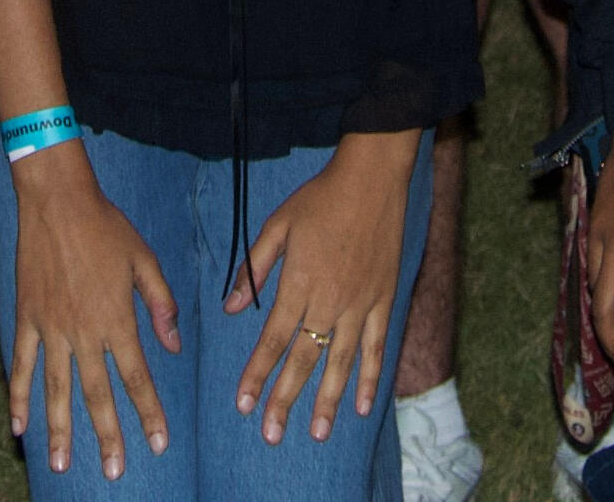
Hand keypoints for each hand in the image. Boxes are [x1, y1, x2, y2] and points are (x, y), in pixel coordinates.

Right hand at [8, 143, 181, 477]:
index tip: (159, 442)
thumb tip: (173, 346)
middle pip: (96, 395)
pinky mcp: (26, 318)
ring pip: (57, 389)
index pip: (136, 377)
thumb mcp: (145, 260)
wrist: (57, 200)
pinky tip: (19, 426)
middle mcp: (83, 331)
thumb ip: (161, 305)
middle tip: (113, 471)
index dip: (149, 412)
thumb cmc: (106, 227)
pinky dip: (19, 396)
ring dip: (60, 429)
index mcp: (117, 319)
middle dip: (108, 436)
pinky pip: (22, 365)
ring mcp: (51, 328)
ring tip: (61, 464)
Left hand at [228, 130, 420, 445]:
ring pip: (340, 362)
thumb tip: (230, 306)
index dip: (256, 373)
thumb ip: (254, 268)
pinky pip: (376, 347)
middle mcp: (329, 301)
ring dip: (327, 400)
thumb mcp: (277, 225)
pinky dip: (370, 378)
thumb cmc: (320, 199)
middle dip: (285, 399)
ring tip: (316, 432)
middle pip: (303, 360)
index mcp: (299, 283)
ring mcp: (359, 304)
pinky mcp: (383, 301)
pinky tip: (364, 406)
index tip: (242, 403)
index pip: (273, 339)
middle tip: (271, 434)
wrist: (372, 180)